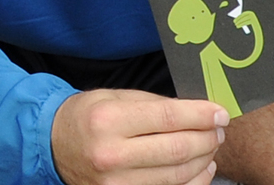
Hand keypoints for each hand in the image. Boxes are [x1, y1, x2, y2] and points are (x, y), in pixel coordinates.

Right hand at [48, 85, 226, 184]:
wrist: (53, 147)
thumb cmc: (86, 118)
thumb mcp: (113, 97)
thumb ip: (154, 105)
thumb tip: (197, 111)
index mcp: (109, 120)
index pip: (168, 117)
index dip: (200, 115)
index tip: (220, 112)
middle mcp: (112, 155)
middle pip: (177, 149)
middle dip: (207, 138)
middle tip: (219, 129)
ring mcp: (117, 183)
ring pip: (177, 175)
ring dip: (203, 160)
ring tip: (211, 146)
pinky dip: (192, 181)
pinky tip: (201, 167)